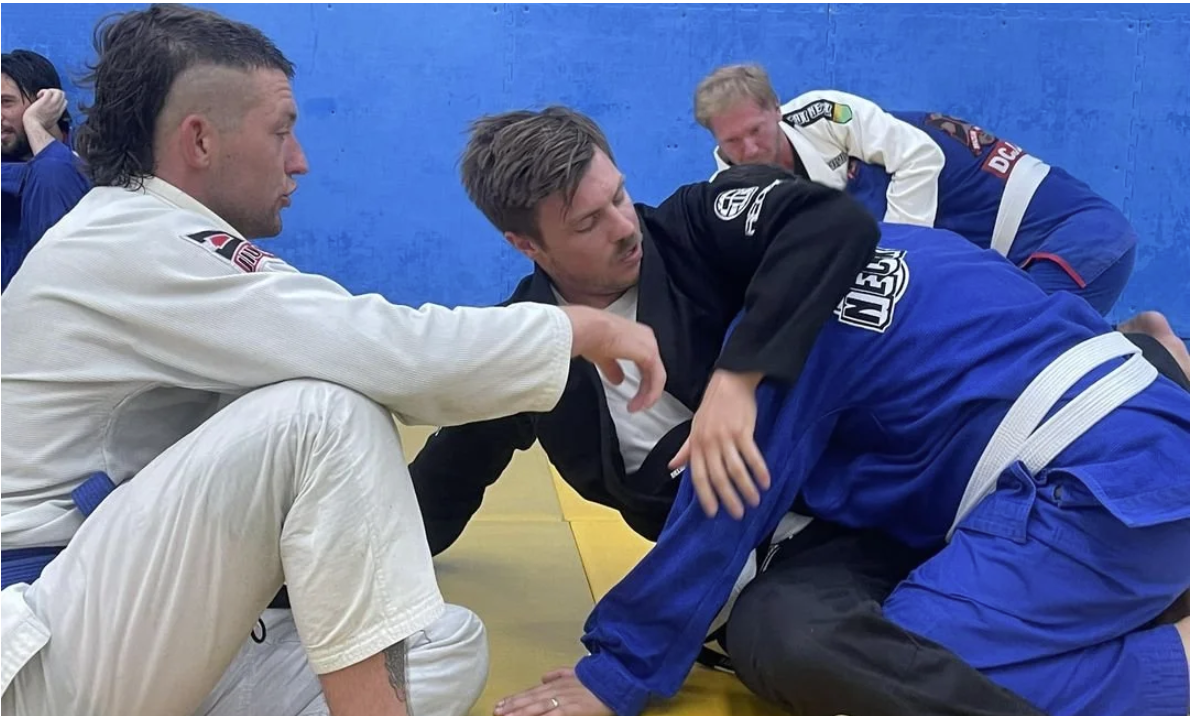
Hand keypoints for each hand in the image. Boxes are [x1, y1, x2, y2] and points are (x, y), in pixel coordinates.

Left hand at [23, 89, 65, 131]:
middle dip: (54, 93)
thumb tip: (50, 113)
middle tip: (46, 96)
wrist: (34, 125)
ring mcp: (52, 104)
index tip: (50, 101)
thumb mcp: (51, 122)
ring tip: (43, 96)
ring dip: (50, 91)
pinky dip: (43, 91)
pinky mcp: (45, 101)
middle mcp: (57, 107)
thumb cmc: (39, 126)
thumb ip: (53, 116)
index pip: (64, 102)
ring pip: (58, 91)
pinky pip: (48, 91)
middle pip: (63, 95)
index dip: (58, 99)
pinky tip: (38, 96)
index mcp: (59, 112)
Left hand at [494, 668, 613, 715]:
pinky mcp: (572, 711)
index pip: (530, 692)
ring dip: (520, 713)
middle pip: (529, 701)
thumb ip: (558, 674)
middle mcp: (556, 691)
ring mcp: (563, 701)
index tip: (500, 704)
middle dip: (511, 708)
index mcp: (556, 684)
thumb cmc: (596, 680)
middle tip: (496, 713)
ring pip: (536, 709)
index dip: (514, 699)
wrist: (615, 681)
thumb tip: (543, 677)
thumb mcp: (575, 672)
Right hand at [562, 305, 665, 412]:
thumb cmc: (590, 336)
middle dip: (646, 390)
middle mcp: (646, 338)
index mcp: (636, 336)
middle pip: (653, 370)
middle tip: (637, 405)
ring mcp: (649, 345)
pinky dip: (652, 393)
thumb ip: (613, 368)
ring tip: (637, 407)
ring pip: (656, 375)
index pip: (646, 362)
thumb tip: (617, 379)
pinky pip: (657, 378)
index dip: (642, 381)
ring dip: (648, 394)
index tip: (635, 395)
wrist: (588, 330)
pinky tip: (643, 403)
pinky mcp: (649, 354)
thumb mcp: (603, 356)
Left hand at [669, 369, 770, 518]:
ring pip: (735, 469)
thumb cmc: (713, 406)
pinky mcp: (742, 430)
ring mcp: (726, 437)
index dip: (705, 496)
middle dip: (728, 498)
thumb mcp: (695, 427)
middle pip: (717, 477)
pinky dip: (759, 470)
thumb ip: (686, 449)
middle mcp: (709, 442)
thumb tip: (671, 466)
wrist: (730, 382)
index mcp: (696, 444)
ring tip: (754, 501)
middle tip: (738, 514)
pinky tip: (765, 482)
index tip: (712, 512)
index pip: (698, 476)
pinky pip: (751, 456)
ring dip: (745, 488)